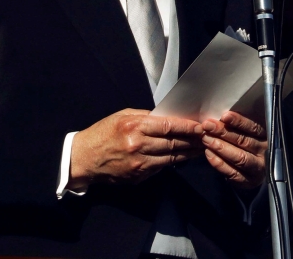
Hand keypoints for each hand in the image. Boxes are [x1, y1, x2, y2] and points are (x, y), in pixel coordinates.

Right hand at [69, 109, 204, 188]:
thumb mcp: (122, 116)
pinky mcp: (138, 176)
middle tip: (209, 137)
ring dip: (189, 153)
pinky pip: (161, 168)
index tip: (201, 126)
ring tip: (203, 147)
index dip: (187, 126)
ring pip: (171, 158)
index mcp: (134, 127)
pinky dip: (173, 162)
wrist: (82, 159)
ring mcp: (138, 164)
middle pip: (173, 143)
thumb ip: (146, 117)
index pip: (168, 126)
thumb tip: (168, 117)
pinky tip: (184, 157)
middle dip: (193, 140)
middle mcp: (138, 146)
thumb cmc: (102, 133)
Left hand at [201, 111, 266, 188]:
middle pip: (244, 141)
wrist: (251, 175)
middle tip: (208, 126)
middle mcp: (264, 153)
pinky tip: (208, 153)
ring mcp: (257, 168)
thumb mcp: (247, 135)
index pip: (254, 128)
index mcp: (266, 138)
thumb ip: (237, 128)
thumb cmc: (246, 149)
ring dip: (220, 147)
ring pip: (239, 157)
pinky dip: (219, 162)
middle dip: (224, 132)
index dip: (239, 122)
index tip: (224, 116)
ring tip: (205, 138)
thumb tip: (219, 118)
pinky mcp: (247, 181)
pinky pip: (232, 172)